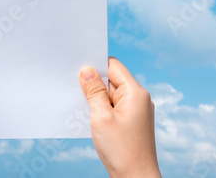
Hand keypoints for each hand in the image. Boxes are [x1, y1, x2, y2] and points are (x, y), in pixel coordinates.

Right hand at [79, 57, 160, 177]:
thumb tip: (87, 71)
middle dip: (94, 84)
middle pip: (112, 79)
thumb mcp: (101, 117)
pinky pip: (114, 106)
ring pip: (112, 94)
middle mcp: (139, 98)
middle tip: (76, 91)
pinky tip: (92, 118)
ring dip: (97, 99)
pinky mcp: (132, 121)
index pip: (113, 66)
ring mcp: (136, 110)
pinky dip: (102, 109)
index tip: (78, 68)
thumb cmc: (122, 151)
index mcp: (136, 93)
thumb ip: (94, 92)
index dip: (95, 65)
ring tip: (85, 109)